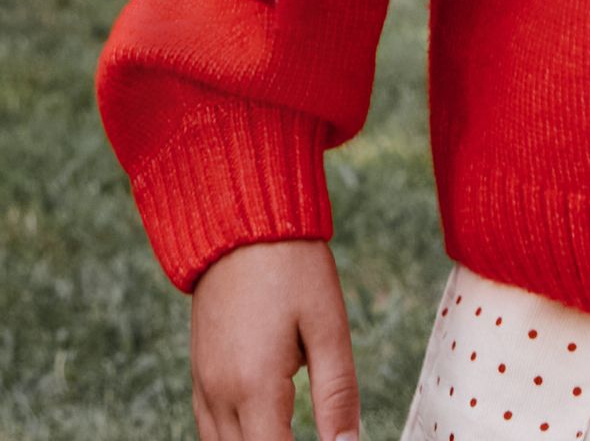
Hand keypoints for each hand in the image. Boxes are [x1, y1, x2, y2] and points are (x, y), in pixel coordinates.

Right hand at [190, 239, 361, 440]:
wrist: (243, 221)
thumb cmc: (292, 266)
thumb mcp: (328, 324)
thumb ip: (337, 392)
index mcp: (254, 387)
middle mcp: (220, 395)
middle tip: (317, 435)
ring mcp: (204, 385)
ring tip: (290, 432)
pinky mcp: (199, 372)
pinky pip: (209, 429)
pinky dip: (234, 439)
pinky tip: (261, 430)